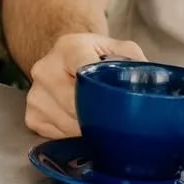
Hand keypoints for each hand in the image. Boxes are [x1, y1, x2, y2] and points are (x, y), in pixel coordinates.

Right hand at [24, 33, 147, 138]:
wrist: (68, 57)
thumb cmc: (98, 55)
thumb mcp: (121, 50)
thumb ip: (136, 64)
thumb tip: (152, 90)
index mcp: (69, 47)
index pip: (83, 72)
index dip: (102, 94)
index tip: (117, 107)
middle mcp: (45, 68)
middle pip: (74, 104)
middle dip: (97, 117)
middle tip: (117, 124)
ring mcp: (35, 93)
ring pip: (66, 124)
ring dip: (87, 130)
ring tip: (102, 124)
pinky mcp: (31, 114)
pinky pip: (56, 134)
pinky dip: (73, 135)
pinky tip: (83, 124)